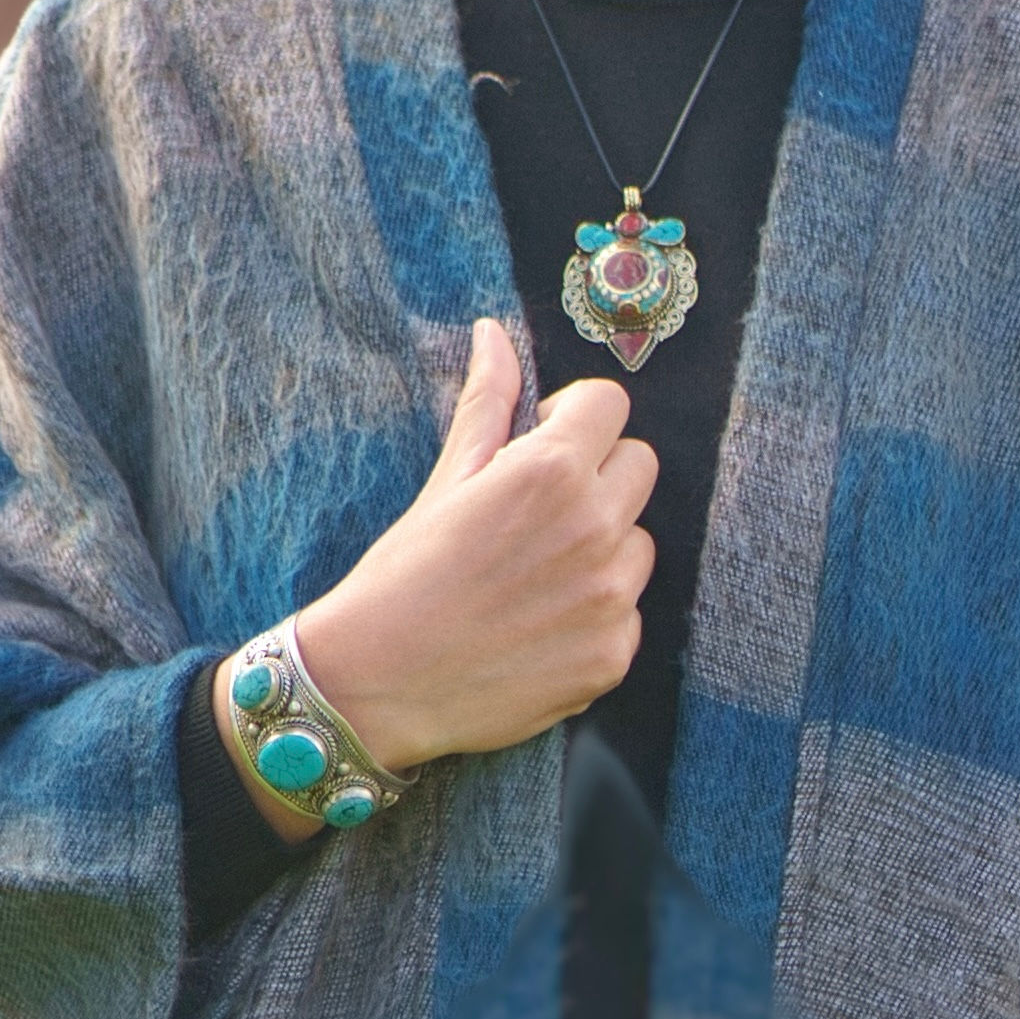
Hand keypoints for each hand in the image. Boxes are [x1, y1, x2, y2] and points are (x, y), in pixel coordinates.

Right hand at [301, 319, 654, 769]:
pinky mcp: (613, 655)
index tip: (545, 446)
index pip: (611, 405)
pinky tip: (540, 629)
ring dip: (604, 549)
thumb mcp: (446, 480)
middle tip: (540, 515)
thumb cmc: (403, 577)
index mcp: (551, 472)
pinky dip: (596, 617)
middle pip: (639, 466)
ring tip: (537, 578)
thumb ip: (488, 405)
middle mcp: (594, 529)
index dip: (576, 421)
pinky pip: (629, 614)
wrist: (379, 683)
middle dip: (598, 477)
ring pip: (640, 544)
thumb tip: (494, 334)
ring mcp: (610, 598)